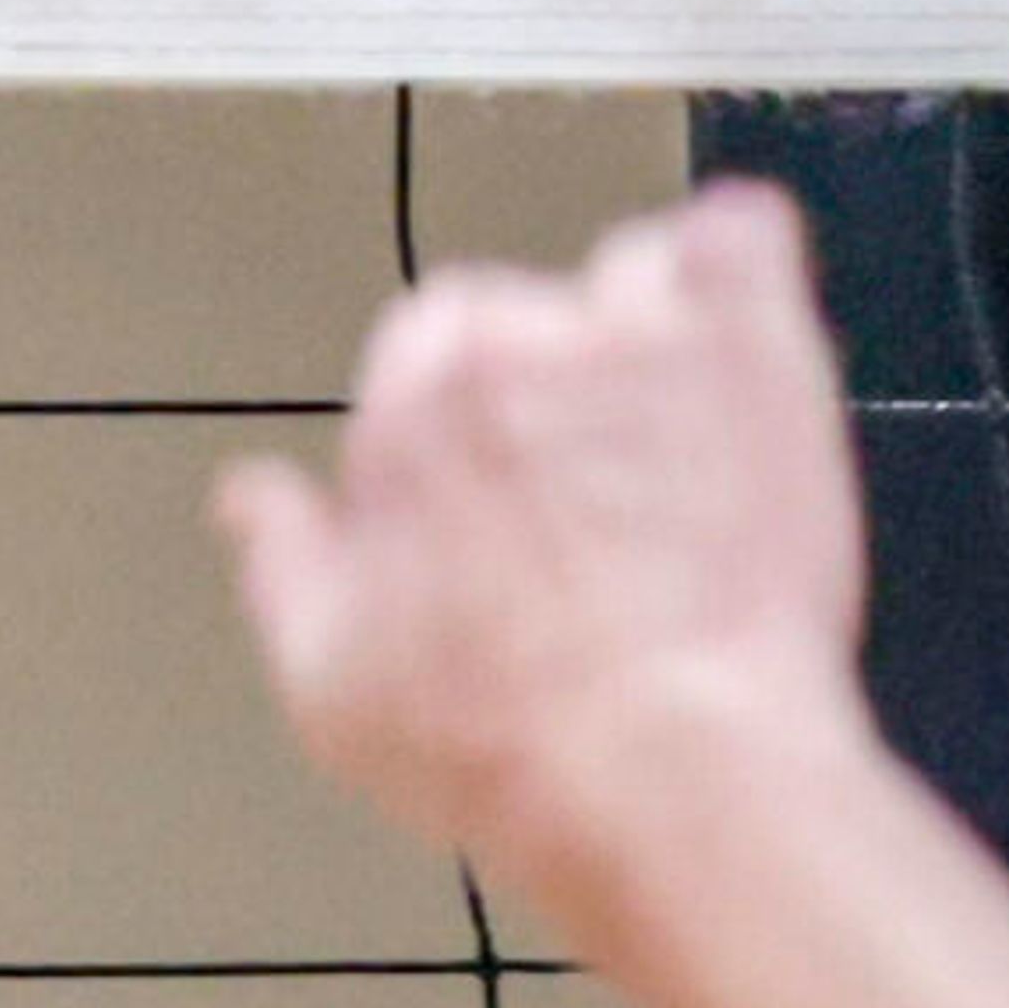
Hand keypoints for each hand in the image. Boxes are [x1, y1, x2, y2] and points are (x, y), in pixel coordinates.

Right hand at [217, 183, 868, 922]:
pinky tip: (742, 329)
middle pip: (531, 312)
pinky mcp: (757, 352)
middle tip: (592, 494)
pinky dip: (740, 263)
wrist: (670, 769)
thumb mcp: (331, 681)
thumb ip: (285, 564)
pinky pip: (745, 238)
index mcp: (412, 404)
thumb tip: (250, 502)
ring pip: (640, 272)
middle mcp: (520, 345)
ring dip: (651, 328)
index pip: (423, 350)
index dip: (458, 423)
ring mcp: (643, 338)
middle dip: (552, 386)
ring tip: (676, 428)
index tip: (489, 490)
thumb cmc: (508, 740)